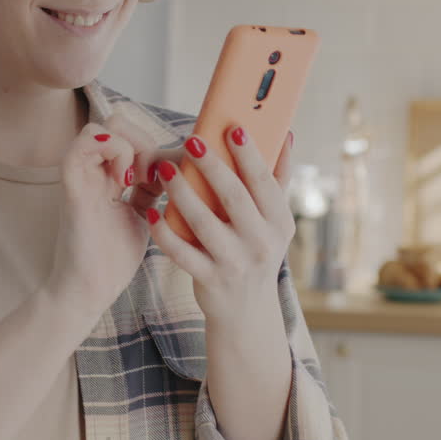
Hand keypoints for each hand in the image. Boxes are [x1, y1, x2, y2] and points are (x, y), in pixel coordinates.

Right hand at [45, 113, 183, 318]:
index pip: (134, 134)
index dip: (159, 146)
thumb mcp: (145, 215)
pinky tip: (125, 182)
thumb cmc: (114, 258)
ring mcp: (82, 175)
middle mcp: (93, 169)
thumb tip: (187, 164)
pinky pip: (85, 143)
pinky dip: (113, 151)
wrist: (89, 290)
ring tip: (140, 179)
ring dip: (131, 145)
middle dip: (146, 141)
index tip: (175, 174)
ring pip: (104, 125)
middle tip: (156, 177)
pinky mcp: (73, 185)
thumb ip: (155, 189)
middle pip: (120, 122)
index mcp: (109, 175)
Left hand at [145, 125, 296, 324]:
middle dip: (211, 167)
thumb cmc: (256, 251)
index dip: (249, 155)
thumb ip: (278, 179)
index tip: (233, 129)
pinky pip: (182, 252)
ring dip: (182, 193)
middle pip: (233, 197)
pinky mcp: (209, 279)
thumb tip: (287, 134)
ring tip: (165, 169)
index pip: (265, 182)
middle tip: (191, 141)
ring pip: (203, 222)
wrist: (247, 310)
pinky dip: (165, 232)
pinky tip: (152, 212)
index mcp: (279, 222)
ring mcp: (234, 262)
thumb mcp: (275, 221)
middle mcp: (260, 242)